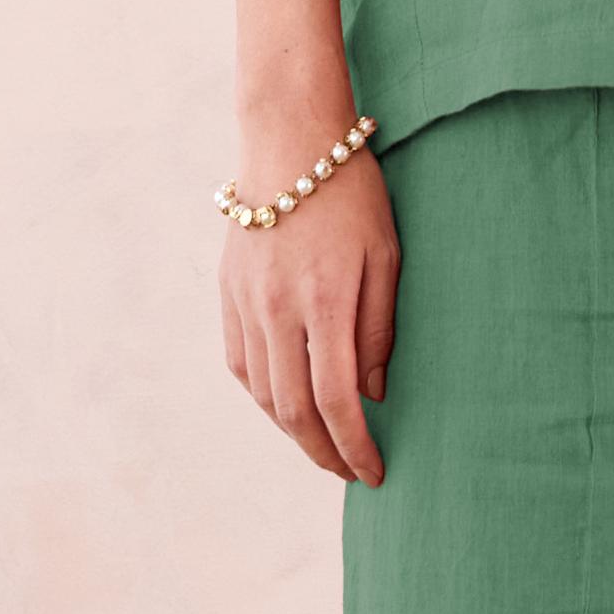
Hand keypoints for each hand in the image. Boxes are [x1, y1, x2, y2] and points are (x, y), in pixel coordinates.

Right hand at [218, 149, 398, 485]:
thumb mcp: (385, 255)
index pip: (335, 399)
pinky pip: (241, 364)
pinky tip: (287, 407)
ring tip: (325, 445)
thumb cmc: (351, 194)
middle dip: (324, 452)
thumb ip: (379, 328)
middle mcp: (276, 308)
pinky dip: (264, 396)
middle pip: (293, 409)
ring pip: (262, 392)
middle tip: (351, 472)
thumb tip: (372, 393)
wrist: (289, 140)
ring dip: (294, 431)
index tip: (374, 472)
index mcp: (322, 300)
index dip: (354, 445)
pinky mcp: (228, 294)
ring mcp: (245, 303)